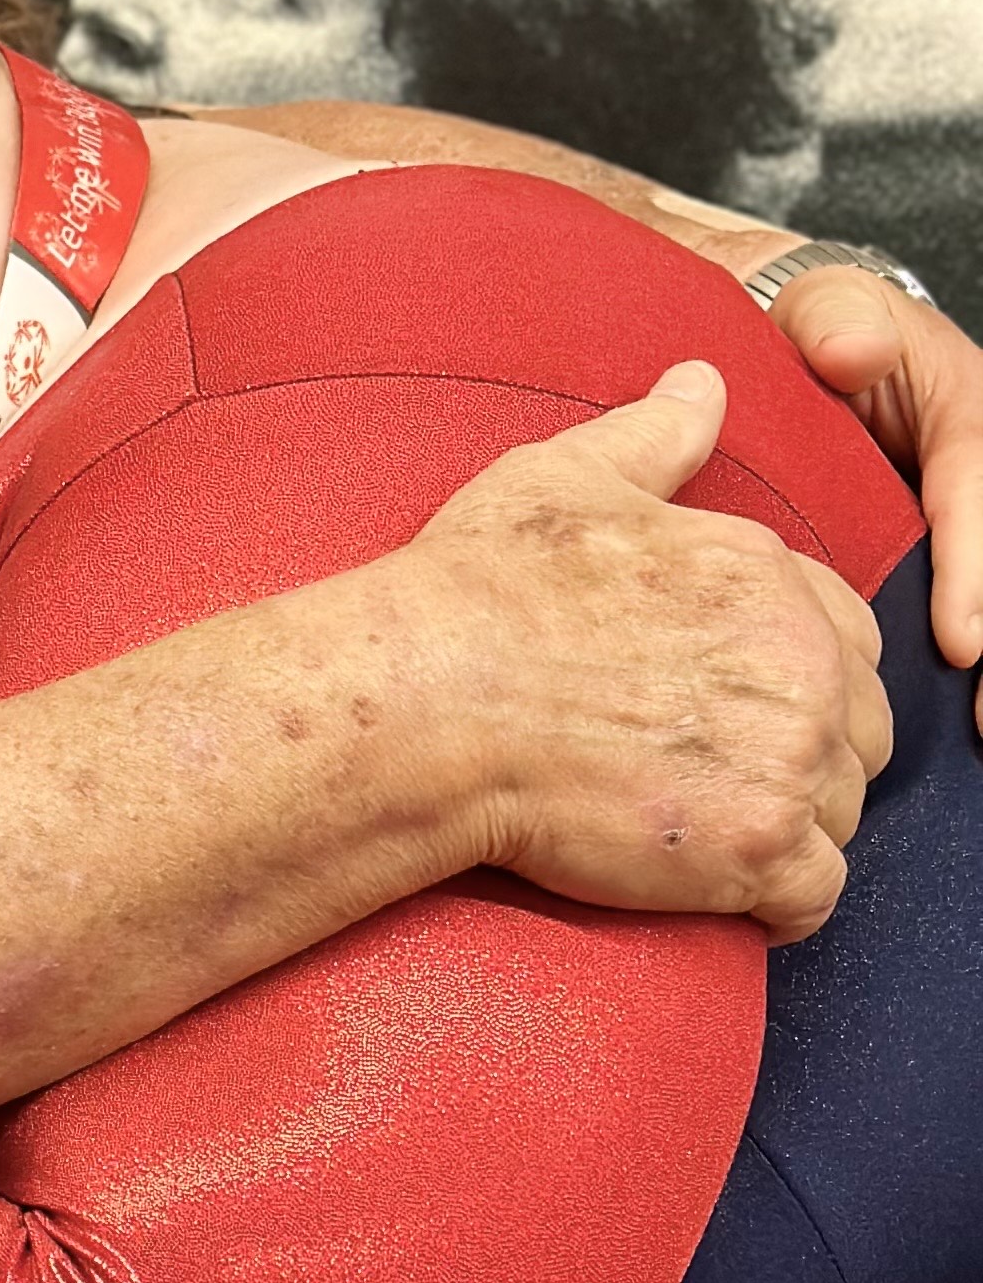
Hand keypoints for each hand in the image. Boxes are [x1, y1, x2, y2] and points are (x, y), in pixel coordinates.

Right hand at [405, 360, 888, 943]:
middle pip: (857, 732)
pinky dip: (774, 901)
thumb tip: (703, 381)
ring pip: (839, 814)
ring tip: (692, 830)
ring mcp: (787, 759)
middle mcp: (802, 662)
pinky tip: (712, 887)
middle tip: (700, 775)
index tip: (719, 705)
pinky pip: (815, 894)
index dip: (789, 678)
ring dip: (781, 830)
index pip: (848, 639)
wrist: (426, 705)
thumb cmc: (478, 593)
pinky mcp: (757, 848)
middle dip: (798, 757)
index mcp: (770, 575)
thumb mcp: (565, 479)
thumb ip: (656, 435)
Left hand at [761, 265, 982, 712]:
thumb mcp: (823, 306)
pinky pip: (972, 595)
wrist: (790, 340)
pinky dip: (975, 646)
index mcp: (967, 411)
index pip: (980, 491)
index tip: (962, 642)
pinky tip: (968, 722)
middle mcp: (981, 467)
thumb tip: (853, 352)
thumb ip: (837, 320)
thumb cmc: (807, 328)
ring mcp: (970, 511)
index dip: (975, 572)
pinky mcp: (954, 548)